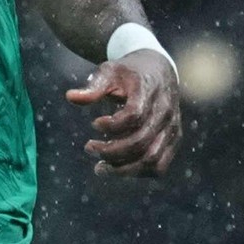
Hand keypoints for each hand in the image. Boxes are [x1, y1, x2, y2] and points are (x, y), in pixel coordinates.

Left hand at [68, 44, 180, 175]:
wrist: (158, 71)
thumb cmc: (128, 73)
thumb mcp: (109, 72)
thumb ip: (92, 87)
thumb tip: (70, 97)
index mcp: (150, 91)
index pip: (134, 116)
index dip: (111, 125)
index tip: (94, 124)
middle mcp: (165, 111)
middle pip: (141, 142)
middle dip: (111, 151)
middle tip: (89, 148)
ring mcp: (172, 128)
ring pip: (152, 160)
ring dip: (123, 169)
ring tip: (100, 167)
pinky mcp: (173, 140)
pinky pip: (159, 166)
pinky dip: (137, 172)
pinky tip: (117, 167)